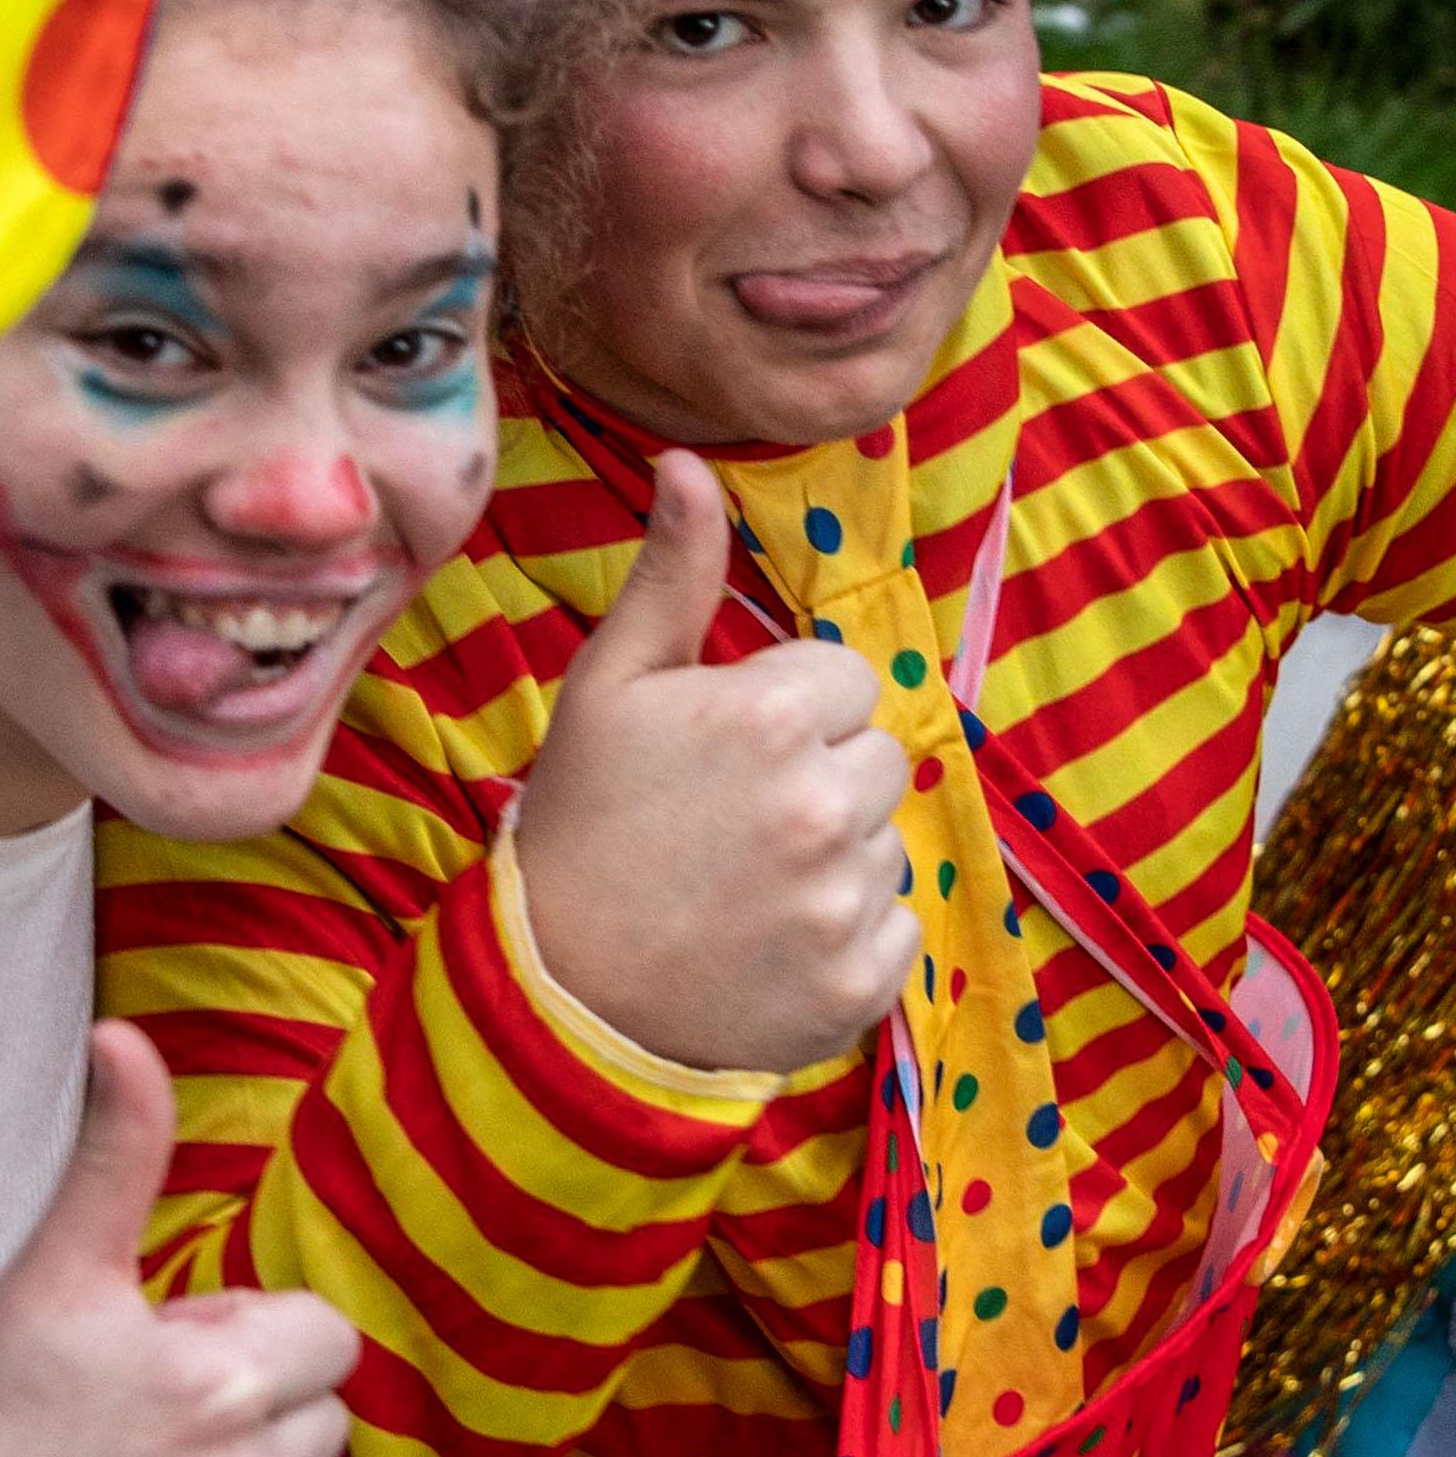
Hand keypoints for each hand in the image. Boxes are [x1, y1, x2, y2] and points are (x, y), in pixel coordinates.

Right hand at [509, 449, 919, 1075]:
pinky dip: (848, 940)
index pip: (849, 680)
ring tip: (746, 885)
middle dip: (823, 778)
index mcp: (770, 716)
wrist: (557, 993)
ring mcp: (844, 901)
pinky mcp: (860, 984)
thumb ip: (673, 574)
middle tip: (735, 821)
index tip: (729, 751)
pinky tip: (772, 942)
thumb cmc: (582, 822)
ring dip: (836, 859)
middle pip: (880, 759)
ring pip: (887, 845)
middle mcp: (822, 804)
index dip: (791, 710)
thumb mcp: (610, 686)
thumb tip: (690, 463)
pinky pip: (898, 932)